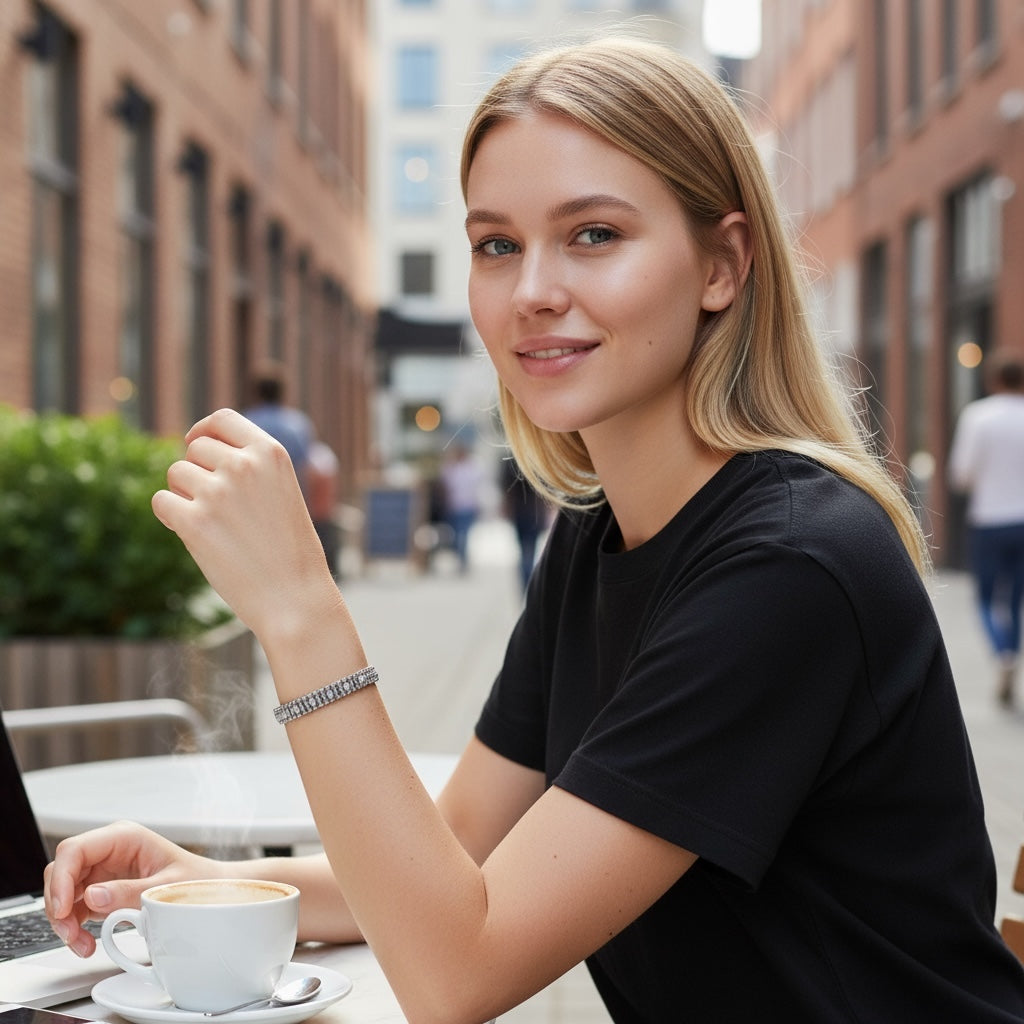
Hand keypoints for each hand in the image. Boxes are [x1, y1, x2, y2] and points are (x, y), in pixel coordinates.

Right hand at [44, 821, 216, 957]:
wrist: (209, 890)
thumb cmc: (195, 880)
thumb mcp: (166, 888)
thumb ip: (129, 892)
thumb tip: (93, 896)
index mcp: (124, 838)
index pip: (75, 849)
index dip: (61, 879)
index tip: (63, 910)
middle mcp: (109, 850)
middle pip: (62, 870)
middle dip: (59, 904)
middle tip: (70, 934)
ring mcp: (103, 870)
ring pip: (63, 891)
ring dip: (64, 921)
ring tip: (82, 945)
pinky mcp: (102, 889)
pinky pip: (75, 907)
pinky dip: (74, 927)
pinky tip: (87, 943)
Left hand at [152, 409, 340, 639]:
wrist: (295, 598)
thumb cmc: (290, 551)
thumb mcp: (282, 493)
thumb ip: (250, 468)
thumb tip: (195, 449)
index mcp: (271, 453)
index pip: (223, 420)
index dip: (203, 430)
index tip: (195, 443)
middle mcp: (244, 465)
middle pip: (195, 449)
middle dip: (197, 471)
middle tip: (215, 506)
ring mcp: (218, 492)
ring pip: (176, 474)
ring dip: (184, 495)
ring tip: (212, 524)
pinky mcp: (194, 522)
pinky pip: (161, 502)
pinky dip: (171, 516)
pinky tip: (194, 535)